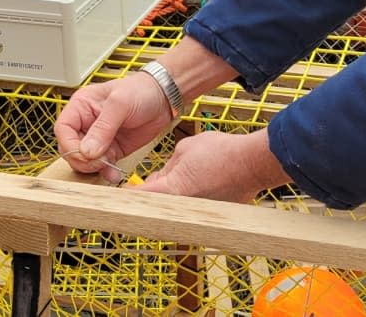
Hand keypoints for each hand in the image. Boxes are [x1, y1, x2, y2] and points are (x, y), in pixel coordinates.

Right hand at [55, 72, 175, 182]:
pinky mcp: (111, 149)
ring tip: (109, 168)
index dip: (70, 145)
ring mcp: (98, 138)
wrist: (164, 98)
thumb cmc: (141, 90)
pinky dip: (106, 172)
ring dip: (94, 169)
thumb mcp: (121, 104)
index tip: (84, 154)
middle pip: (70, 148)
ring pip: (84, 160)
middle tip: (99, 162)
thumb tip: (86, 151)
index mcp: (81, 106)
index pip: (63, 129)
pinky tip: (115, 173)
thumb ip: (103, 128)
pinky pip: (101, 165)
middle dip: (82, 159)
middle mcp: (86, 123)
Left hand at [137, 128, 290, 202]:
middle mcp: (182, 207)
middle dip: (150, 196)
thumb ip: (168, 165)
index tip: (112, 196)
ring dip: (172, 198)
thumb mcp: (185, 149)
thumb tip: (163, 175)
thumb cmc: (221, 152)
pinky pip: (192, 210)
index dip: (124, 196)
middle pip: (156, 206)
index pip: (139, 197)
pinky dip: (191, 200)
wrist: (252, 163)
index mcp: (171, 189)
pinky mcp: (210, 216)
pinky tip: (200, 185)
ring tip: (181, 181)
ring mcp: (197, 214)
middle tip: (149, 183)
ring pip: (175, 208)